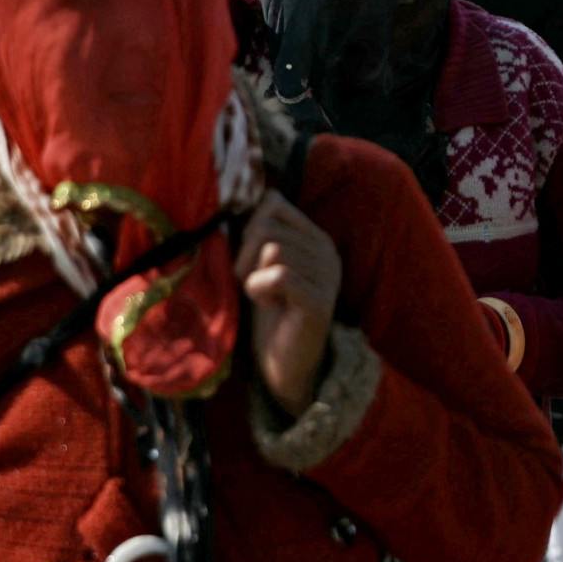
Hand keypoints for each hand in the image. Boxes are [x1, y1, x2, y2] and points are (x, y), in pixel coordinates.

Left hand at [238, 193, 341, 416]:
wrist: (285, 365)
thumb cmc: (270, 313)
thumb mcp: (261, 266)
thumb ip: (256, 235)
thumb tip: (235, 196)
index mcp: (315, 237)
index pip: (274, 202)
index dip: (249, 227)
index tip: (251, 259)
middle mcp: (327, 251)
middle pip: (267, 226)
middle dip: (246, 254)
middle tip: (254, 283)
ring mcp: (326, 275)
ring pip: (271, 249)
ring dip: (253, 276)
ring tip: (265, 297)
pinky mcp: (318, 300)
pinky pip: (278, 274)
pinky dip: (261, 290)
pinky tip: (269, 305)